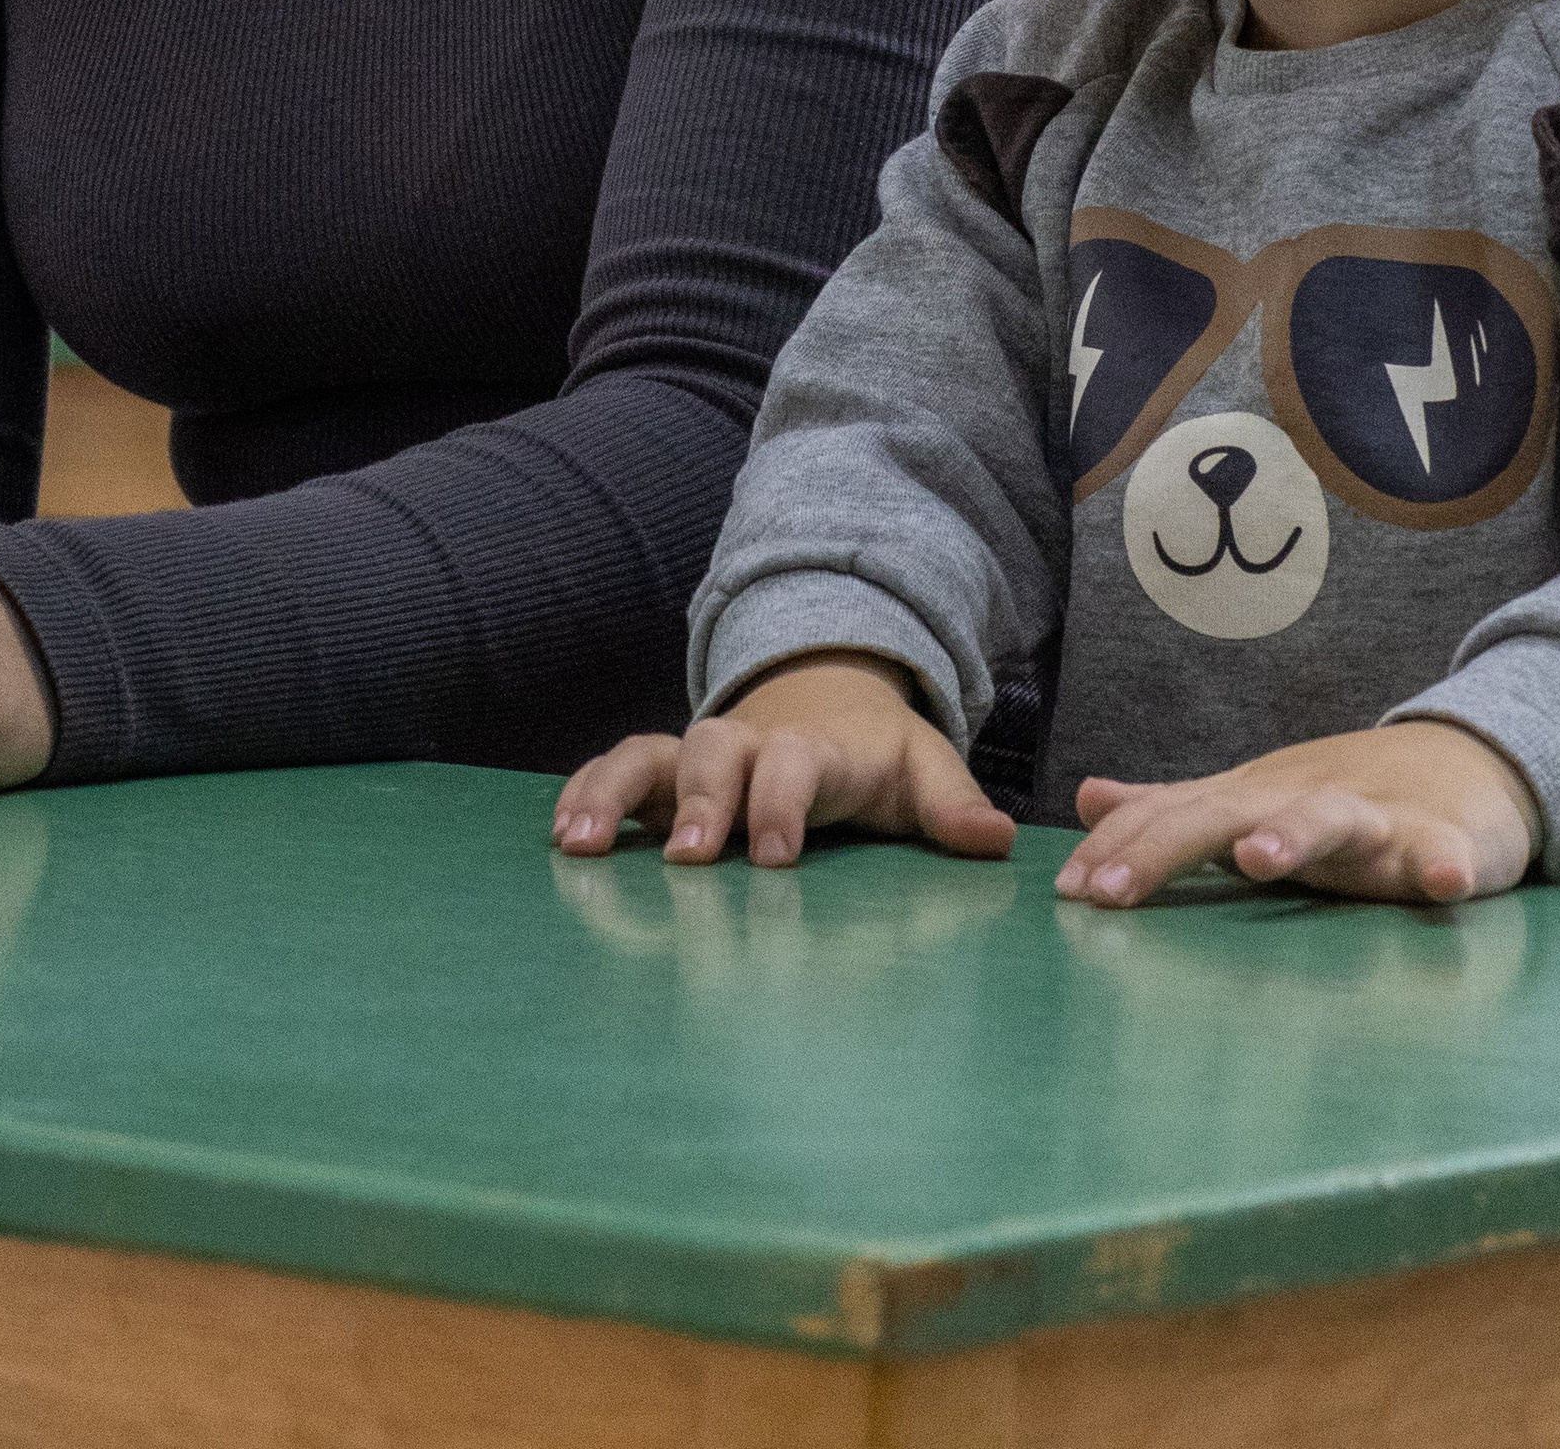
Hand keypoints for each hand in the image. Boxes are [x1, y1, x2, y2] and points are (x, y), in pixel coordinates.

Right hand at [552, 654, 1015, 869]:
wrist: (830, 702)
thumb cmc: (878, 756)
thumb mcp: (923, 771)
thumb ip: (953, 806)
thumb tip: (997, 840)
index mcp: (812, 747)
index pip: (794, 764)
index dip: (781, 803)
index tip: (772, 857)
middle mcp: (746, 746)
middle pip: (712, 754)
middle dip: (698, 801)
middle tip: (688, 855)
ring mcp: (698, 758)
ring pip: (646, 757)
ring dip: (613, 795)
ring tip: (582, 846)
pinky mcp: (663, 777)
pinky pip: (615, 771)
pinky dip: (584, 794)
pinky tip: (562, 837)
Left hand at [1055, 717, 1539, 909]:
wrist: (1464, 767)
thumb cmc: (1346, 801)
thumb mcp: (1253, 801)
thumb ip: (1173, 807)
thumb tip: (1089, 796)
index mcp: (1255, 801)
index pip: (1173, 816)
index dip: (1120, 850)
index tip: (1068, 892)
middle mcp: (1302, 803)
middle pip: (1227, 815)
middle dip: (1165, 849)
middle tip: (1109, 894)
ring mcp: (1375, 821)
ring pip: (1330, 822)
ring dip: (1292, 835)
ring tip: (1255, 858)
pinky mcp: (1443, 843)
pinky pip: (1445, 856)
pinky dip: (1443, 866)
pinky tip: (1440, 882)